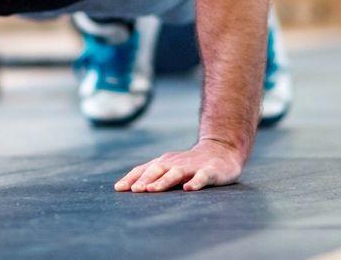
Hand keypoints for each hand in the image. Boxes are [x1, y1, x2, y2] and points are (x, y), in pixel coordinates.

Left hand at [114, 139, 243, 192]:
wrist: (221, 150)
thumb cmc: (189, 164)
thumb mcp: (169, 168)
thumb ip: (152, 176)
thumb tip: (127, 188)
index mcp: (164, 163)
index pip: (144, 169)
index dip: (131, 178)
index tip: (119, 189)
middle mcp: (175, 163)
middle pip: (157, 170)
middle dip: (145, 180)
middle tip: (134, 190)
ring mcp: (192, 166)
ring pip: (176, 173)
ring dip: (163, 181)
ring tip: (152, 190)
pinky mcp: (210, 171)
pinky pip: (202, 176)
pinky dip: (195, 182)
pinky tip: (188, 189)